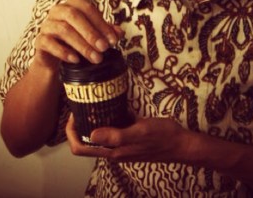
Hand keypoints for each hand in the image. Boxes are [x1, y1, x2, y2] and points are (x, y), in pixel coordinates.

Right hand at [34, 0, 122, 66]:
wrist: (55, 60)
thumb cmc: (76, 41)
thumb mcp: (93, 35)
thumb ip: (106, 31)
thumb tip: (119, 32)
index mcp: (72, 4)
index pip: (88, 8)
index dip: (102, 23)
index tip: (113, 40)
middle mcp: (57, 10)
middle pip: (74, 16)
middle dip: (91, 33)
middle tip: (104, 48)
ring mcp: (47, 24)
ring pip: (63, 30)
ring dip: (82, 45)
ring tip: (95, 57)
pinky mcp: (39, 40)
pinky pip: (50, 43)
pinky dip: (64, 52)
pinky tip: (76, 60)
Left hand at [66, 114, 191, 162]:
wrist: (181, 143)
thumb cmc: (161, 137)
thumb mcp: (139, 132)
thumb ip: (116, 135)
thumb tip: (92, 133)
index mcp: (113, 151)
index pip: (80, 148)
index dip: (71, 132)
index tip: (73, 113)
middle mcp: (114, 150)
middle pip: (86, 141)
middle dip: (79, 124)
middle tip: (81, 104)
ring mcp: (122, 144)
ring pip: (99, 134)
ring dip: (93, 120)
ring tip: (93, 102)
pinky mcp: (129, 137)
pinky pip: (113, 128)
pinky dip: (108, 118)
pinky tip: (113, 104)